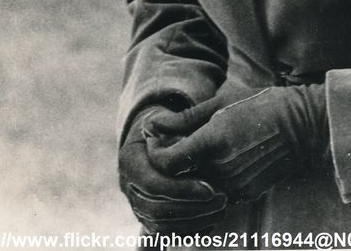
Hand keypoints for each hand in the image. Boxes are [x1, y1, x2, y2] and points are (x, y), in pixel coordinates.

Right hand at [119, 105, 226, 233]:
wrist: (156, 137)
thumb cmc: (170, 123)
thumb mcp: (173, 117)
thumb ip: (177, 123)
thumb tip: (176, 128)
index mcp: (130, 158)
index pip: (153, 183)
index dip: (181, 189)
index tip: (210, 189)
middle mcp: (128, 185)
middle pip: (156, 208)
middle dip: (192, 207)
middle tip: (222, 200)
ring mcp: (136, 203)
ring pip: (161, 225)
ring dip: (194, 221)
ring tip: (221, 210)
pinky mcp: (148, 216)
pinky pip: (165, 233)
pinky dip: (188, 231)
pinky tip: (211, 222)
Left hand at [145, 85, 327, 202]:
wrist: (303, 126)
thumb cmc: (262, 104)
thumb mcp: (222, 101)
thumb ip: (185, 118)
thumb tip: (153, 125)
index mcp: (213, 140)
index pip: (167, 161)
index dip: (155, 151)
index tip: (156, 139)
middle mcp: (221, 168)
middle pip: (178, 177)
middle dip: (168, 162)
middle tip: (169, 143)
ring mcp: (233, 185)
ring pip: (194, 188)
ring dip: (187, 173)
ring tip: (192, 151)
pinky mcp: (244, 194)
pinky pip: (213, 193)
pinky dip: (206, 181)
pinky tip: (214, 161)